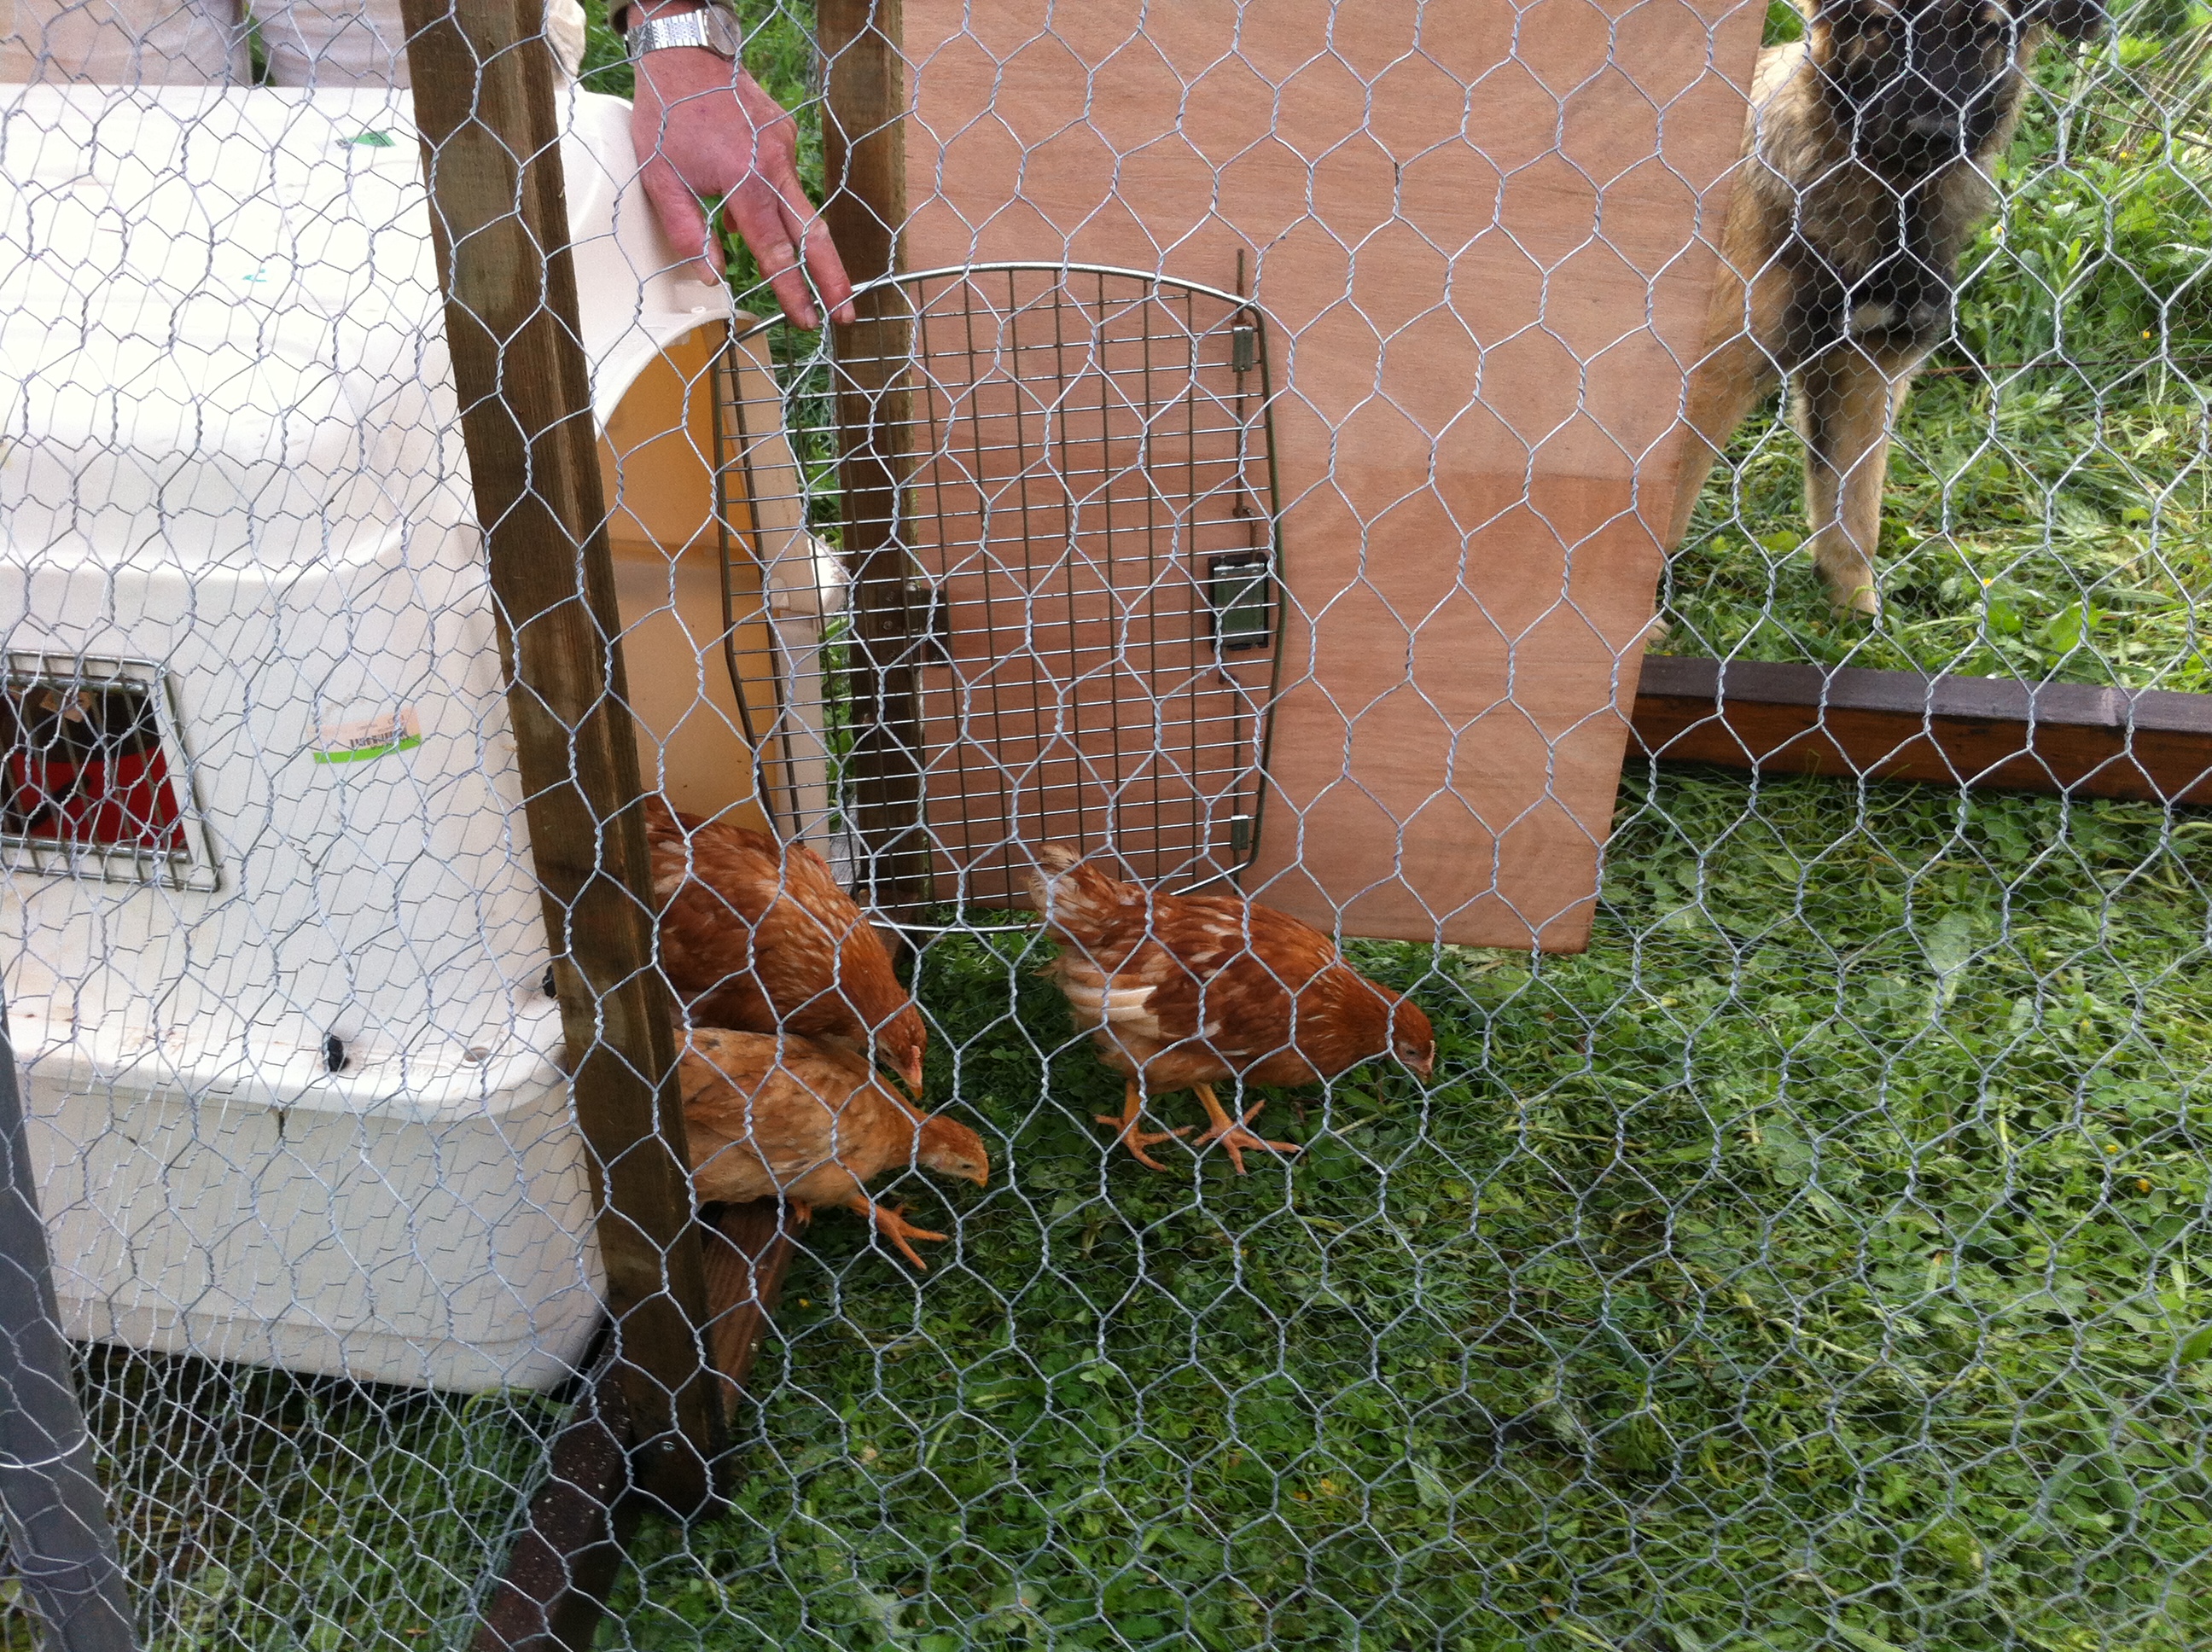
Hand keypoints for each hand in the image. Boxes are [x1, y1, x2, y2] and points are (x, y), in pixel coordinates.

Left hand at [628, 27, 855, 328]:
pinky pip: (785, 178)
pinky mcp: (786, 134)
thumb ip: (687, 232)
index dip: (793, 291)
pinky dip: (773, 196)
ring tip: (808, 269)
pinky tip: (745, 190)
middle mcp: (774, 166)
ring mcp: (785, 147)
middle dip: (832, 279)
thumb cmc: (666, 117)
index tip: (807, 319)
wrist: (685, 54)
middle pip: (813, 235)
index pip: (775, 251)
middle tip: (845, 313)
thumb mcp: (660, 180)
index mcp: (745, 182)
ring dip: (806, 243)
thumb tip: (713, 277)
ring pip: (801, 207)